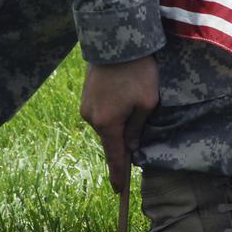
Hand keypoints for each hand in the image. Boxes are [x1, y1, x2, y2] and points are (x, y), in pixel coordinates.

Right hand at [80, 55, 158, 192]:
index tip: (117, 190)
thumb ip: (137, 128)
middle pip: (110, 139)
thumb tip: (131, 145)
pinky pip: (101, 112)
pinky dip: (112, 112)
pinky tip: (122, 98)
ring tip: (133, 105)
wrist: (115, 40)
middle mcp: (91, 118)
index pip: (114, 157)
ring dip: (118, 123)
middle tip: (138, 136)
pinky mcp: (86, 94)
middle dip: (122, 142)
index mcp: (107, 124)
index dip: (118, 174)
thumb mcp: (146, 103)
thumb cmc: (137, 73)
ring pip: (105, 124)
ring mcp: (86, 106)